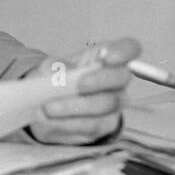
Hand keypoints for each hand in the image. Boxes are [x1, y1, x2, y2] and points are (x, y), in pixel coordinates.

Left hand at [25, 36, 139, 144]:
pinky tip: (53, 119)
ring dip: (76, 106)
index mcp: (106, 58)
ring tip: (49, 107)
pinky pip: (93, 125)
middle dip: (100, 80)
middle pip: (121, 78)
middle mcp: (116, 80)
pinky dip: (69, 122)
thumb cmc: (55, 79)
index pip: (128, 49)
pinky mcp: (104, 124)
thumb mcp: (49, 68)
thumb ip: (54, 66)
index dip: (123, 52)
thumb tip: (64, 71)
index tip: (107, 57)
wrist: (47, 106)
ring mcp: (113, 103)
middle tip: (78, 85)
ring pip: (107, 104)